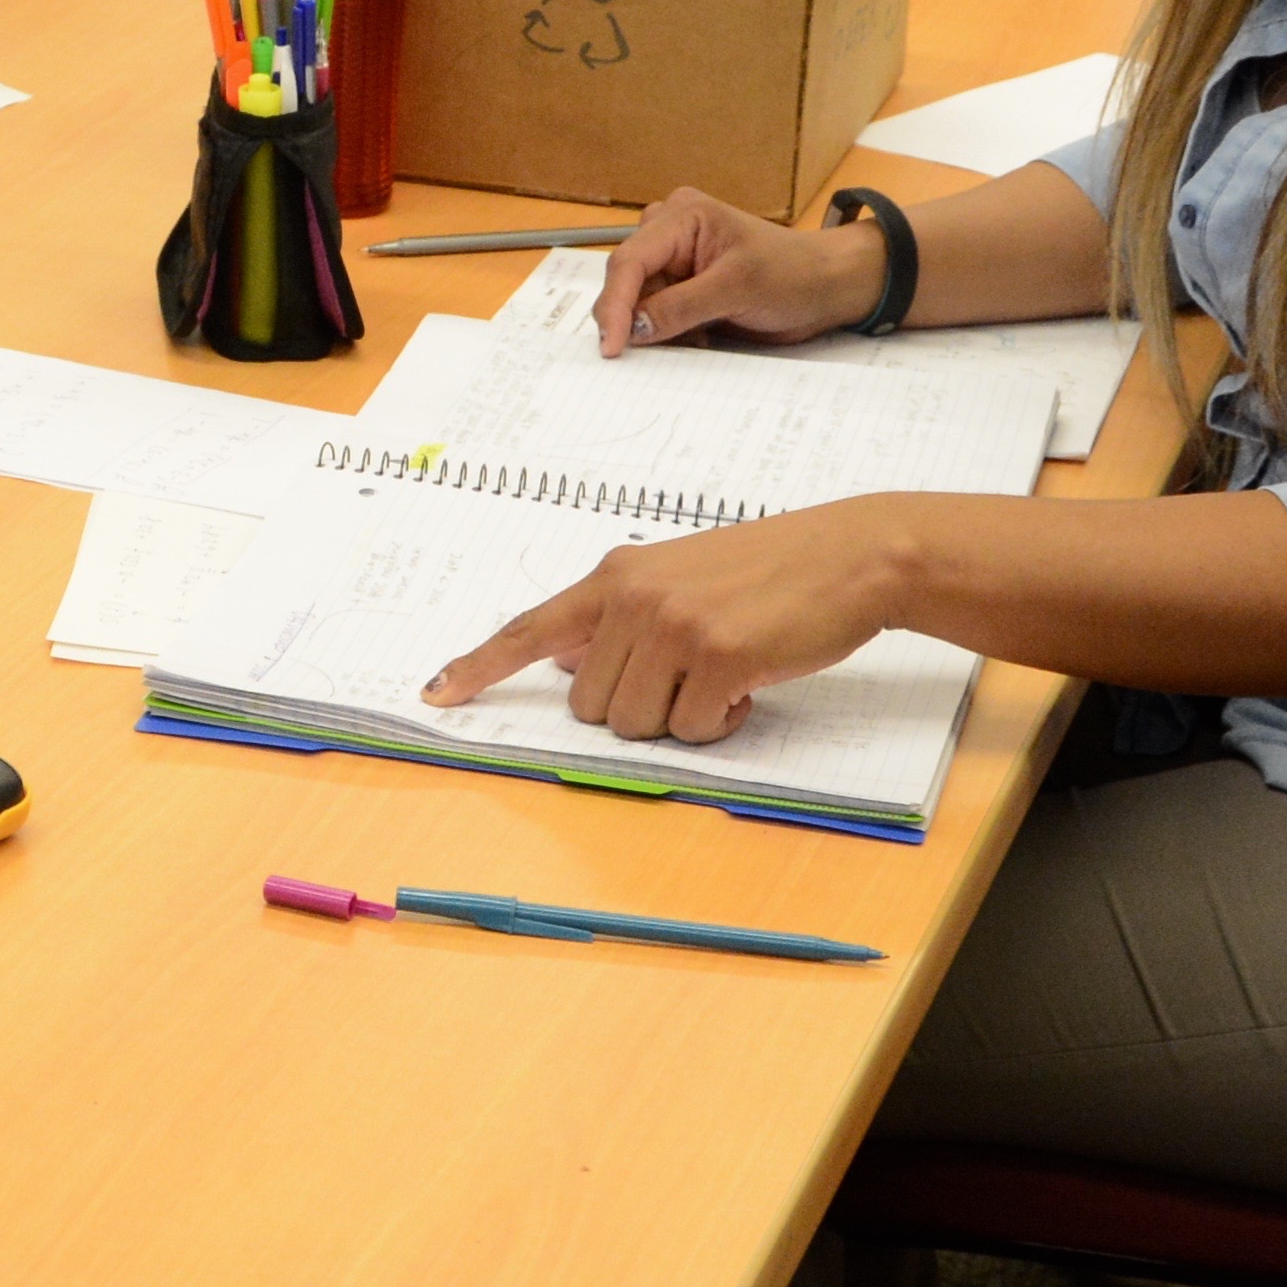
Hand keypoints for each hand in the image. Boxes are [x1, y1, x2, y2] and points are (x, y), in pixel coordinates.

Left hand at [420, 500, 908, 741]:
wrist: (850, 556)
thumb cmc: (769, 572)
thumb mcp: (679, 576)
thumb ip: (620, 617)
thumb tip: (566, 662)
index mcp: (616, 577)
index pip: (531, 628)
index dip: (480, 666)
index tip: (437, 693)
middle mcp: (633, 599)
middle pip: (591, 706)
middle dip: (639, 707)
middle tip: (692, 672)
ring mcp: (674, 627)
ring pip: (636, 725)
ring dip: (681, 718)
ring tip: (725, 672)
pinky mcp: (718, 657)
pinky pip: (693, 731)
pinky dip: (722, 724)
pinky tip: (750, 682)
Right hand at [599, 185, 883, 350]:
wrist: (826, 288)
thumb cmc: (793, 273)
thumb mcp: (738, 288)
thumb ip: (680, 307)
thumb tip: (632, 328)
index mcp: (681, 216)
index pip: (630, 261)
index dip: (615, 304)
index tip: (612, 346)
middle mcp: (670, 234)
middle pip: (627, 282)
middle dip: (634, 319)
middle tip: (644, 354)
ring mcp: (675, 262)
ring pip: (638, 304)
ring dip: (656, 330)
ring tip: (698, 338)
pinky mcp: (682, 289)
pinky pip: (656, 317)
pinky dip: (670, 335)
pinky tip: (702, 338)